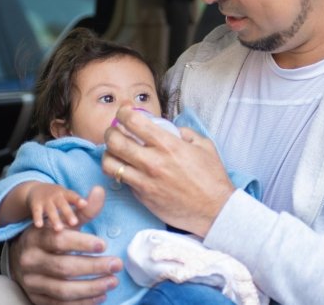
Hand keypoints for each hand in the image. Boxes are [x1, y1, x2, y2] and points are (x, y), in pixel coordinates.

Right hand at [9, 186, 123, 304]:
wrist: (23, 258)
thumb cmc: (51, 237)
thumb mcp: (64, 222)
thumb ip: (84, 210)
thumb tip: (100, 191)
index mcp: (35, 238)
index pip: (58, 241)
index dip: (82, 243)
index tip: (104, 244)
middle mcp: (30, 261)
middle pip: (63, 267)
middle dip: (93, 267)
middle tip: (116, 264)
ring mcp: (31, 282)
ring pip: (62, 290)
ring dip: (91, 288)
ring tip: (112, 282)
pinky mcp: (36, 298)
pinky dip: (82, 303)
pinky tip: (101, 296)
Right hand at [26, 182, 87, 230]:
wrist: (36, 191)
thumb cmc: (60, 201)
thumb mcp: (71, 201)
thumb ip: (88, 209)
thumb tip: (104, 207)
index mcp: (68, 195)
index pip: (74, 197)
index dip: (78, 200)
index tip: (84, 204)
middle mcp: (57, 196)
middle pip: (63, 204)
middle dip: (68, 212)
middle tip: (74, 222)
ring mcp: (46, 201)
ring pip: (51, 210)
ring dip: (55, 218)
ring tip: (59, 229)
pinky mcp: (35, 205)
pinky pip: (36, 212)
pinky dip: (38, 218)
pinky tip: (40, 226)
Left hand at [102, 105, 234, 236]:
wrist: (214, 211)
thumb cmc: (211, 178)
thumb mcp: (204, 146)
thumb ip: (185, 133)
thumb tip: (170, 128)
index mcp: (168, 145)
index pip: (133, 122)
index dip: (123, 113)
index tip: (125, 112)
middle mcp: (152, 162)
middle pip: (114, 141)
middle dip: (110, 132)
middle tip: (115, 131)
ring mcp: (145, 181)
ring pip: (110, 163)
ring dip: (109, 154)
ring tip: (115, 151)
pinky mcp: (142, 196)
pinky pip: (122, 180)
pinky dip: (120, 171)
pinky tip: (128, 169)